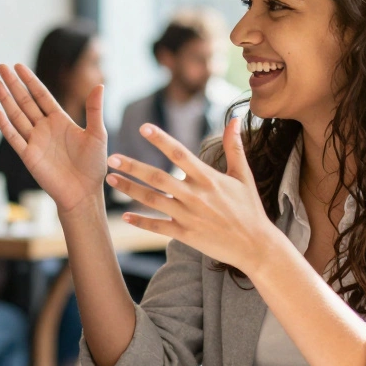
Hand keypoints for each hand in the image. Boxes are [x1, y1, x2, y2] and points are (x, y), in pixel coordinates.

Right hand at [0, 63, 106, 213]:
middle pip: (25, 101)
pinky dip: (4, 125)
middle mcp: (45, 128)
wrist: (84, 193)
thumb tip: (100, 85)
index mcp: (60, 120)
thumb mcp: (97, 134)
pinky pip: (14, 137)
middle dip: (13, 84)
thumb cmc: (93, 166)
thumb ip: (94, 110)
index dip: (30, 80)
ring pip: (16, 115)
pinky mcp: (29, 156)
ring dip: (5, 99)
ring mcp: (35, 141)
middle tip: (1, 66)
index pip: (41, 95)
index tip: (18, 66)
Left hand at [106, 118, 283, 274]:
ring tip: (110, 180)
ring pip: (153, 200)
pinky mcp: (185, 234)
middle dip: (133, 167)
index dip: (160, 140)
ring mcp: (189, 216)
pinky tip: (125, 216)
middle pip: (158, 177)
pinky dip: (140, 222)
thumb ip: (234, 147)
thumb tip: (233, 119)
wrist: (255, 245)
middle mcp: (195, 195)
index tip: (142, 127)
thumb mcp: (243, 176)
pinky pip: (158, 227)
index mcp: (208, 178)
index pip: (180, 154)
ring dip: (129, 190)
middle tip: (111, 157)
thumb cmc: (249, 208)